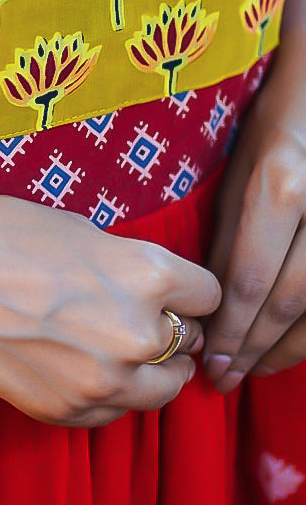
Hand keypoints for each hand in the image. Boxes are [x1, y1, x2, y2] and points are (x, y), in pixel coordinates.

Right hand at [0, 191, 218, 426]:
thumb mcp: (84, 232)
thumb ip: (132, 267)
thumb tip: (157, 297)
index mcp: (147, 276)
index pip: (208, 296)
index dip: (185, 289)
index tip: (168, 289)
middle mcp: (135, 335)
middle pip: (187, 344)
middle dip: (165, 328)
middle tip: (126, 314)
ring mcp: (102, 382)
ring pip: (160, 388)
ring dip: (145, 368)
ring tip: (105, 345)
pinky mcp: (67, 411)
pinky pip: (113, 412)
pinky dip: (104, 393)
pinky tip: (72, 364)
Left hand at [201, 20, 305, 392]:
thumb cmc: (277, 125)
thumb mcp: (239, 171)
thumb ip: (229, 234)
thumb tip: (211, 302)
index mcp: (279, 185)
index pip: (248, 279)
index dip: (230, 331)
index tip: (212, 362)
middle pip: (291, 302)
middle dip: (256, 348)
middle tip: (227, 380)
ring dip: (290, 349)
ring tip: (256, 370)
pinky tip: (293, 345)